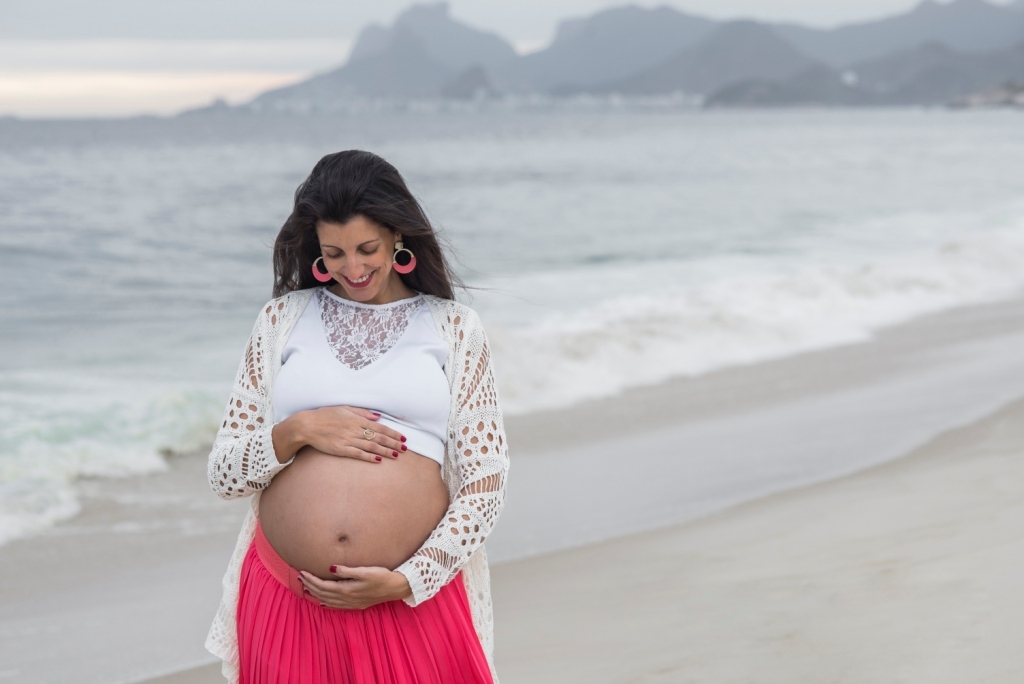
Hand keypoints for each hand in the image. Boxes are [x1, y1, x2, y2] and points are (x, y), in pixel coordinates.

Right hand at [273, 405, 406, 463]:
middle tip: (405, 448)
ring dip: (385, 451)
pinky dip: (369, 457)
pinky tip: (379, 460)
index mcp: (357, 419)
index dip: (393, 433)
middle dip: (393, 443)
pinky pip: (358, 454)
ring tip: (396, 455)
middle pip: (378, 438)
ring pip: (371, 447)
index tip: (403, 438)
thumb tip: (378, 416)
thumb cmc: (325, 415)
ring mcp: (348, 440)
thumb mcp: (345, 409)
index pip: (380, 428)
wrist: (307, 426)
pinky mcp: (341, 450)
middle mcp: (355, 430)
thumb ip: (362, 413)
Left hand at [299, 566, 411, 609]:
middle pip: (323, 593)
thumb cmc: (381, 576)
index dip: (311, 579)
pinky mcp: (356, 604)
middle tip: (299, 578)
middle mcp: (346, 598)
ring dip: (316, 594)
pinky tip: (323, 602)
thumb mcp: (365, 570)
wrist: (395, 588)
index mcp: (346, 589)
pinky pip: (336, 606)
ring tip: (306, 588)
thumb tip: (331, 568)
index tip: (302, 572)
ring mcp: (351, 603)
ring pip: (328, 600)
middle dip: (310, 585)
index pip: (323, 585)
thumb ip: (347, 570)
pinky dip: (327, 603)